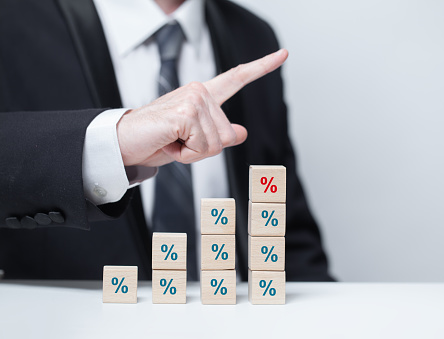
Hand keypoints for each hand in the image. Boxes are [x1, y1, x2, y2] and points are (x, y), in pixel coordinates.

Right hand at [117, 49, 288, 166]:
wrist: (124, 144)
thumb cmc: (155, 139)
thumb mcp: (192, 140)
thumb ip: (218, 134)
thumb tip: (241, 132)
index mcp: (202, 96)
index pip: (236, 78)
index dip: (262, 67)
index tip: (283, 54)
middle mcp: (200, 92)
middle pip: (226, 135)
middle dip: (203, 150)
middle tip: (177, 142)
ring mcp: (193, 99)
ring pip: (216, 144)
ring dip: (193, 153)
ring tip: (171, 141)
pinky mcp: (186, 112)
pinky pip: (203, 146)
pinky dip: (186, 155)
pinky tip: (169, 142)